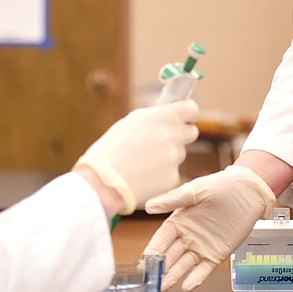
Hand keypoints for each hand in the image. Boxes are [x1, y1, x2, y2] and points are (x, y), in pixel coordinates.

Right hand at [74, 99, 199, 213]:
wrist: (101, 182)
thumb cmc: (110, 150)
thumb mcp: (130, 123)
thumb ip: (153, 117)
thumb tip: (167, 114)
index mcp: (162, 117)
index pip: (191, 109)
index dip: (187, 114)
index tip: (183, 118)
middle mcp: (172, 135)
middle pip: (191, 133)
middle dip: (180, 136)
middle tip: (161, 143)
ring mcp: (175, 158)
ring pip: (179, 154)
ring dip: (167, 157)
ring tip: (142, 163)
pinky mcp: (173, 178)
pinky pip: (172, 173)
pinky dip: (162, 175)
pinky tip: (144, 177)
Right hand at [143, 165, 275, 291]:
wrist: (249, 191)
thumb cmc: (221, 186)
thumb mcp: (195, 191)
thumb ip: (173, 200)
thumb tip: (149, 207)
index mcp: (179, 221)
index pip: (161, 240)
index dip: (152, 252)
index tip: (143, 263)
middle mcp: (187, 237)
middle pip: (169, 256)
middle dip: (158, 269)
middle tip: (149, 282)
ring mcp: (201, 247)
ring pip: (183, 266)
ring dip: (172, 277)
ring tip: (162, 288)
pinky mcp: (217, 254)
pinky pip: (204, 269)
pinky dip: (196, 278)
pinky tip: (187, 286)